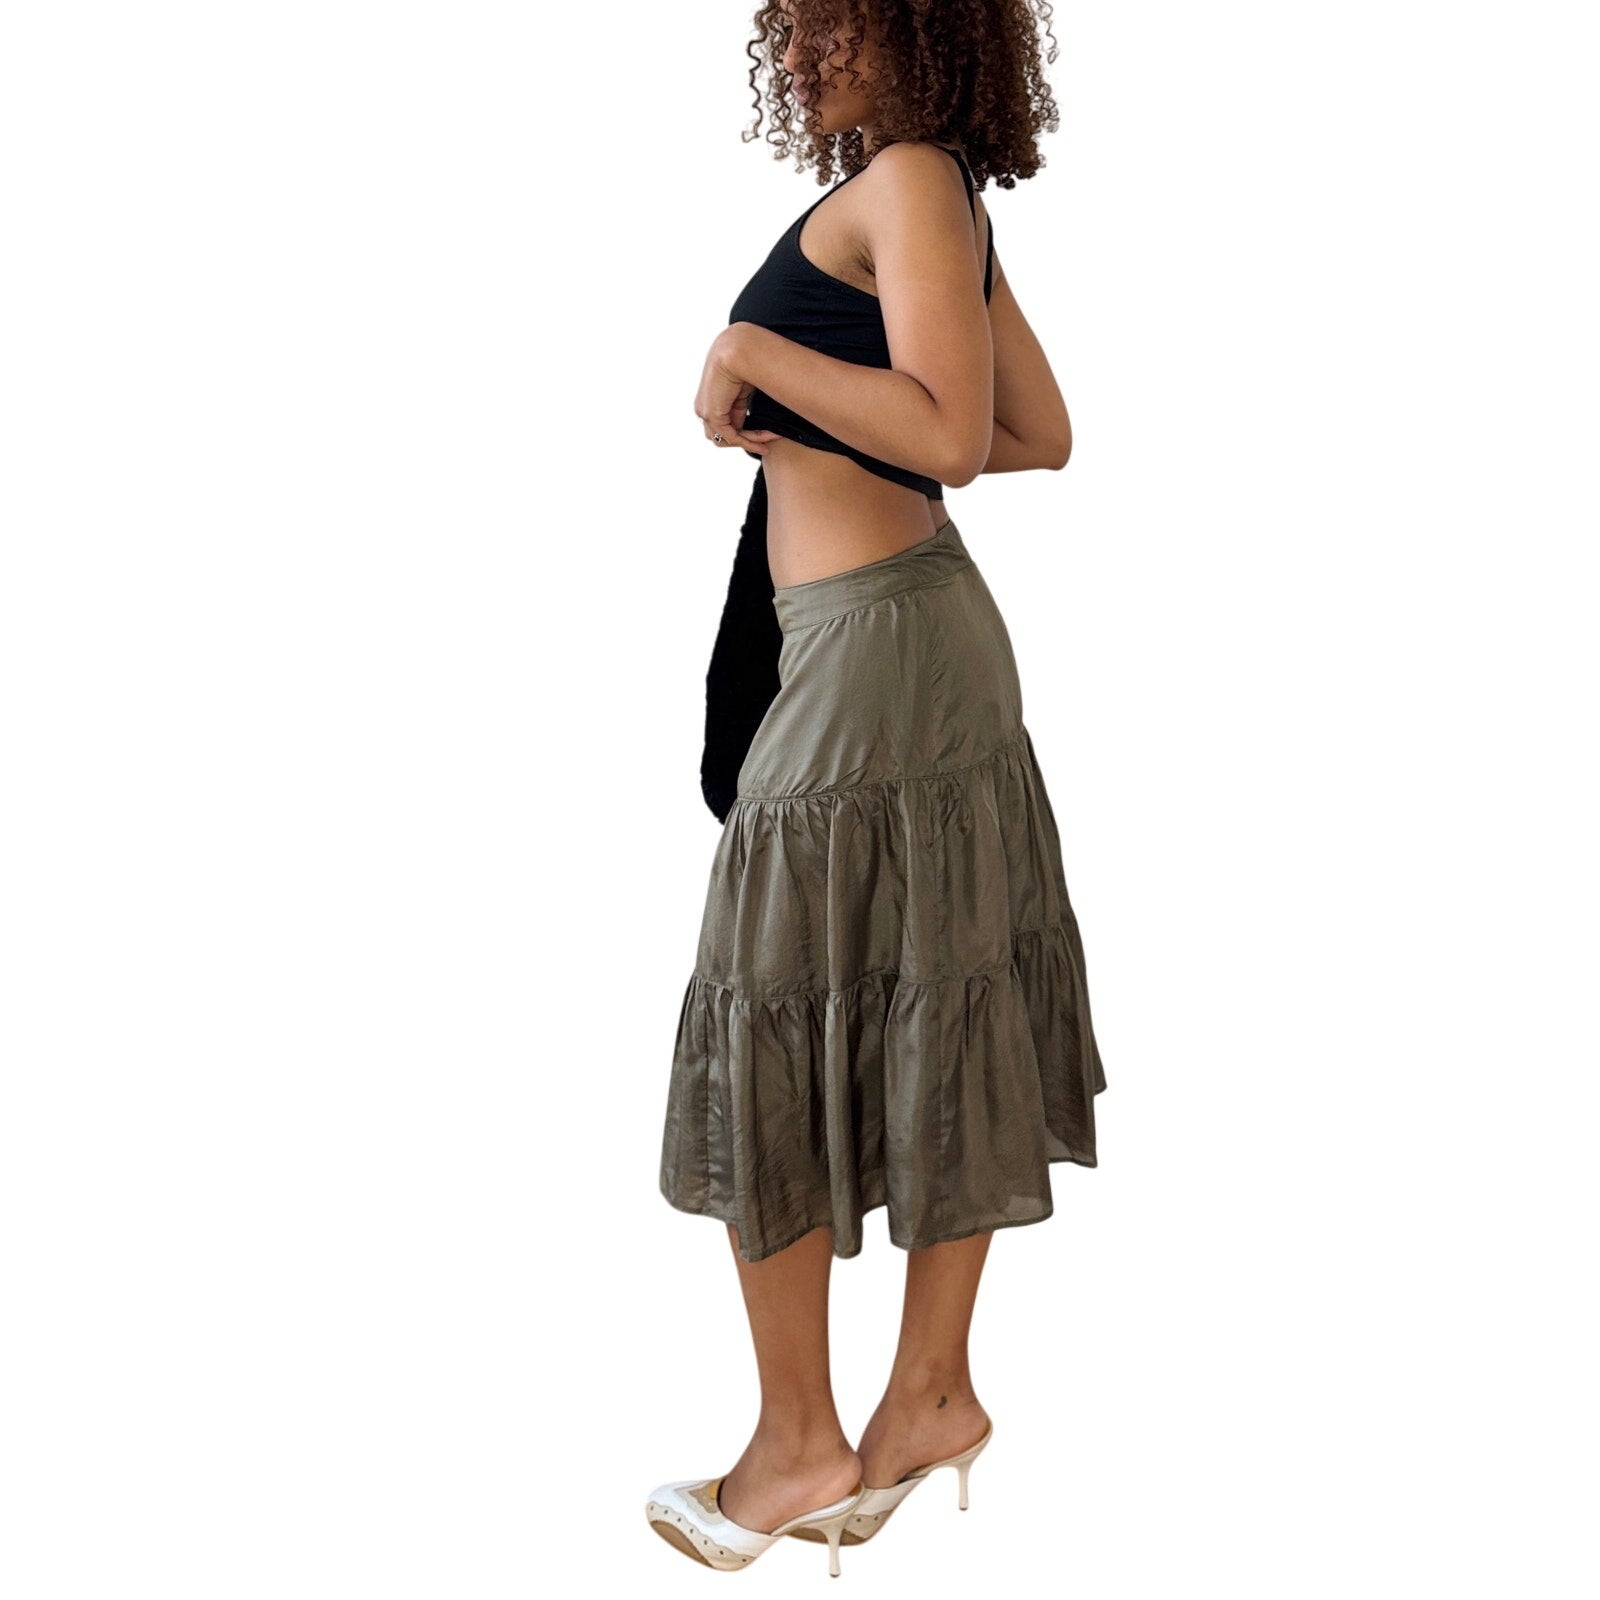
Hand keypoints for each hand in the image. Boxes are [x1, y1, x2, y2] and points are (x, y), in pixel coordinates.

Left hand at [696, 325, 780, 454]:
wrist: (738, 349)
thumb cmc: (744, 362)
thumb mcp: (742, 392)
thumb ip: (739, 409)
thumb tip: (744, 425)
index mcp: (710, 399)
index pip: (724, 426)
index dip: (745, 434)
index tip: (767, 436)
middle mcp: (703, 407)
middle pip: (721, 436)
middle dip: (745, 440)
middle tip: (766, 443)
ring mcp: (705, 412)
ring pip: (725, 439)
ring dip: (748, 442)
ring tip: (768, 441)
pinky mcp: (711, 414)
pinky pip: (731, 436)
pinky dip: (748, 442)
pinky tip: (764, 442)